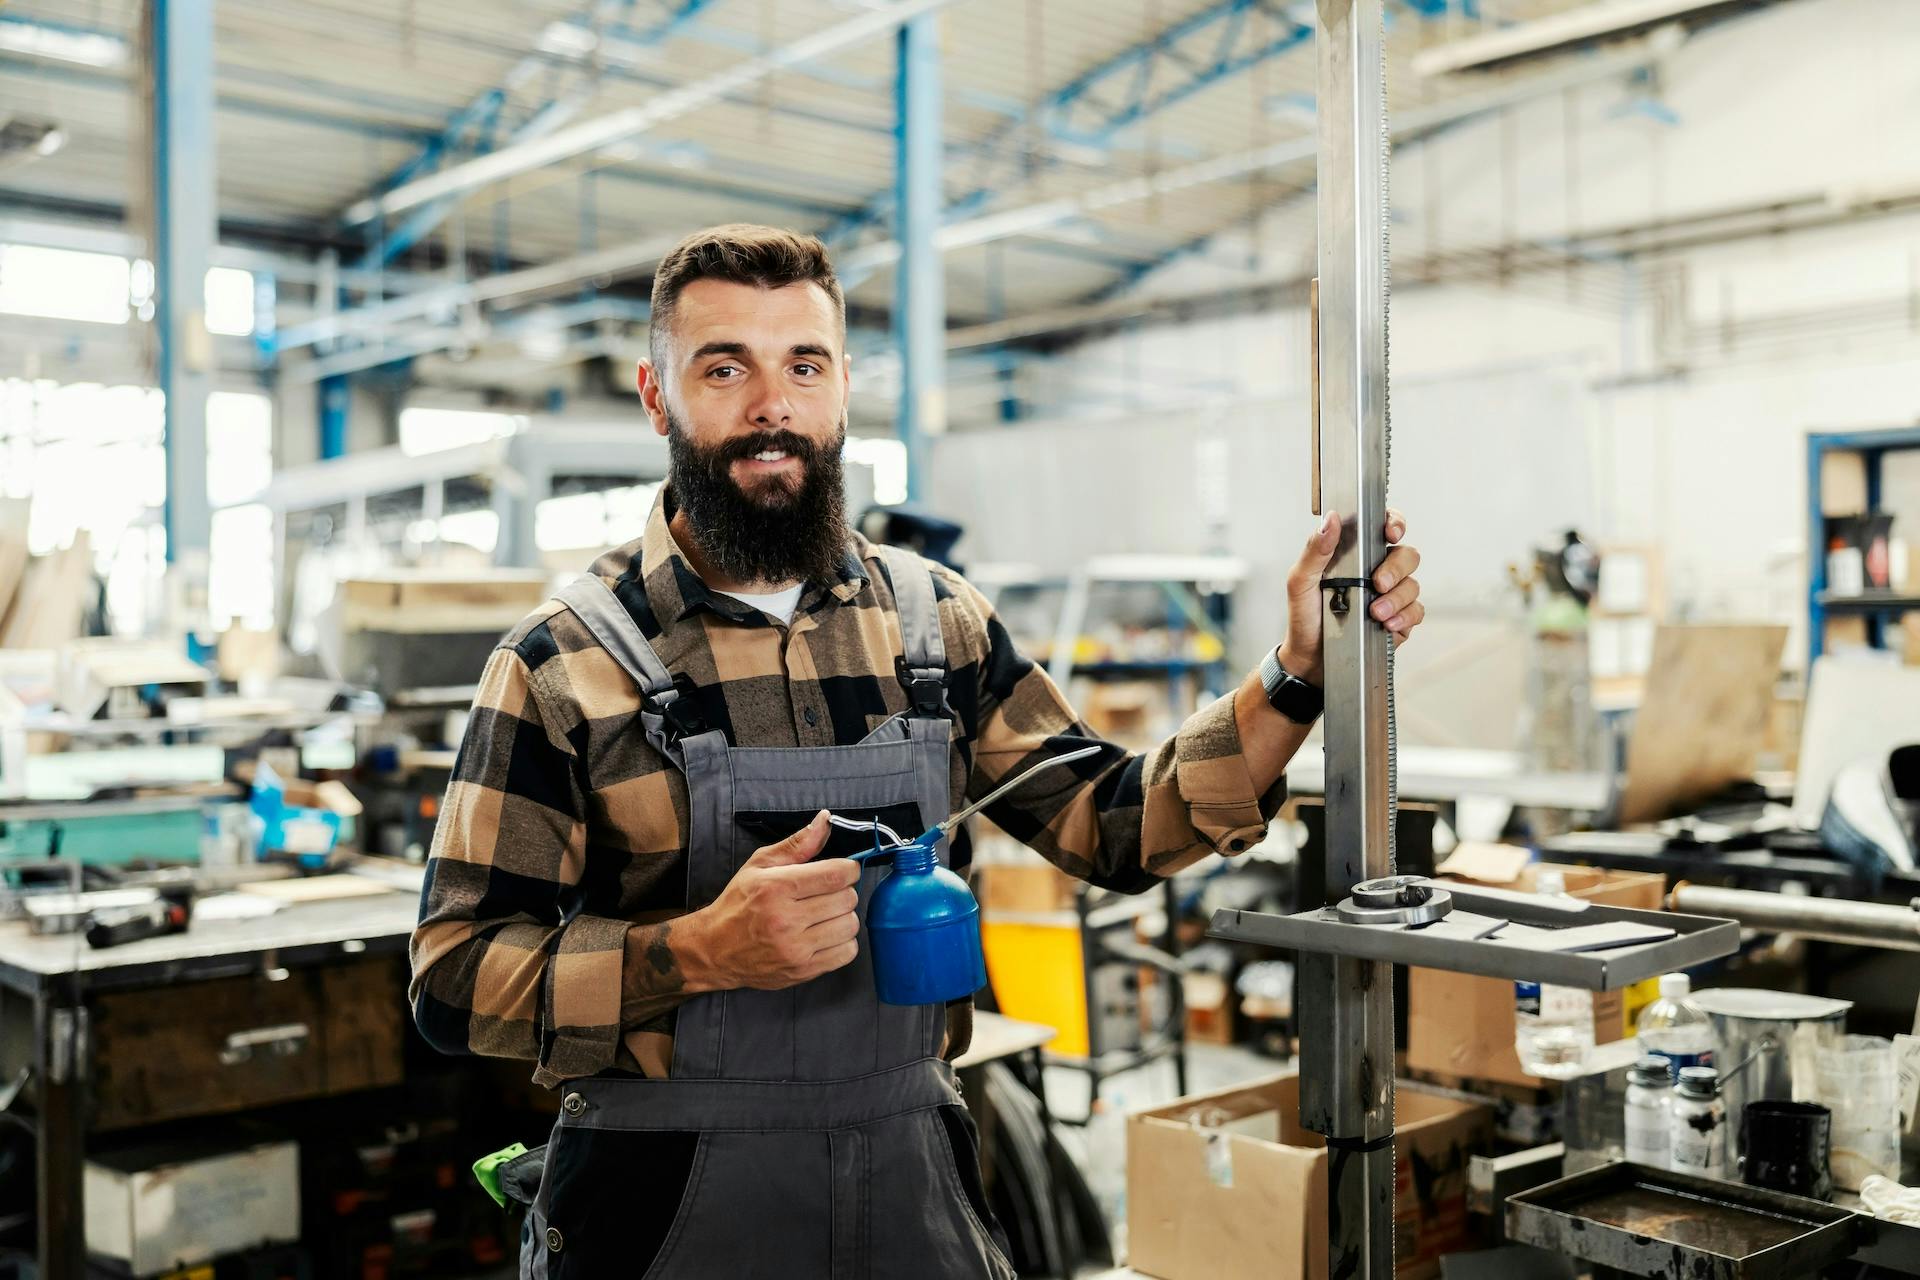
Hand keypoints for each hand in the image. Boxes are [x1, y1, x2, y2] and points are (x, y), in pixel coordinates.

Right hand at [676, 811, 861, 991]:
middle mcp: (786, 919)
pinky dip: (843, 942)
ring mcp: (796, 949)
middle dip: (842, 891)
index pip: (836, 874)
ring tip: (825, 915)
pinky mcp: (803, 971)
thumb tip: (826, 819)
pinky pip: (847, 953)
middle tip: (826, 893)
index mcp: (777, 887)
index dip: (849, 868)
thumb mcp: (760, 865)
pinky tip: (825, 935)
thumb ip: (797, 844)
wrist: (715, 950)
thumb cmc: (738, 904)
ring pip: (850, 925)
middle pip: (847, 899)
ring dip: (843, 917)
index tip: (843, 870)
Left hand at [1281, 509, 1423, 683]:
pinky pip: (1416, 612)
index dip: (1395, 524)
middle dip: (1396, 568)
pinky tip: (1386, 624)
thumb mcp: (1301, 582)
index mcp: (1356, 555)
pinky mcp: (1399, 620)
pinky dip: (1404, 616)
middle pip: (1407, 556)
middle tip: (1378, 583)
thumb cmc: (1304, 617)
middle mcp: (1377, 571)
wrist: (1310, 659)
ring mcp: (1391, 596)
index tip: (1391, 533)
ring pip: (1413, 585)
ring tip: (1374, 613)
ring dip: (1397, 598)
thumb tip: (1331, 519)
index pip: (1383, 528)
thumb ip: (1315, 550)